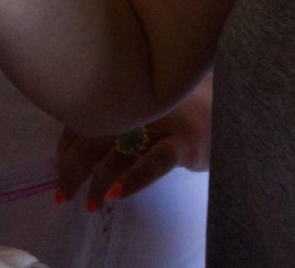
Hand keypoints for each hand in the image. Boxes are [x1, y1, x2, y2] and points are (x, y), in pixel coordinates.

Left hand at [54, 77, 211, 210]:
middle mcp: (138, 100)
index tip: (61, 168)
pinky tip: (117, 195)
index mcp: (125, 89)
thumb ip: (119, 113)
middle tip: (64, 195)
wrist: (234, 104)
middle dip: (73, 169)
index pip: (84, 117)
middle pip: (92, 136)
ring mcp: (162, 120)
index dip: (67, 146)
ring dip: (99, 183)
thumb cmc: (185, 104)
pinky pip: (155, 162)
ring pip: (118, 153)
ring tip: (90, 206)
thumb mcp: (147, 102)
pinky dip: (134, 179)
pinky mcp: (185, 141)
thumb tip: (77, 143)